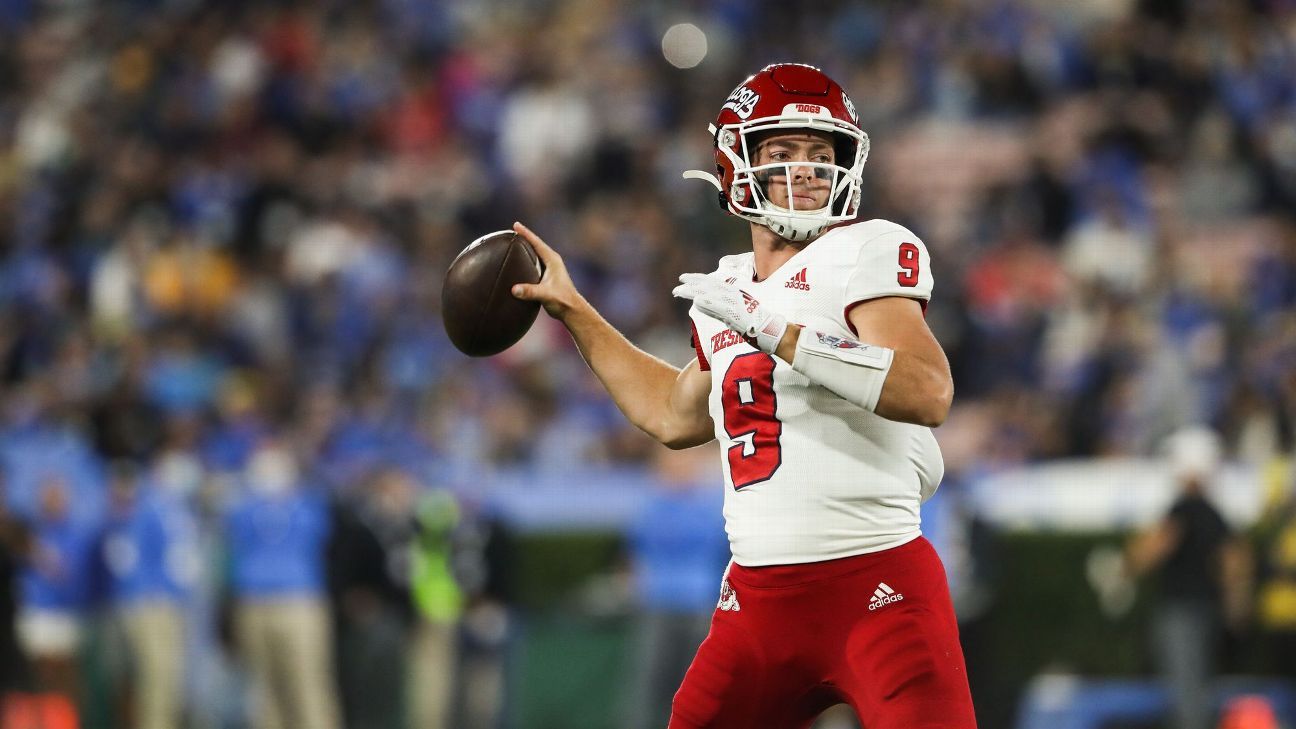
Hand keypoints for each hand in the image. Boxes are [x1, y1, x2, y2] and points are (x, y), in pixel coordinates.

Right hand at [509, 222, 584, 320]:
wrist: (572, 311)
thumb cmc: (562, 301)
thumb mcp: (545, 295)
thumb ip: (530, 291)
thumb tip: (514, 289)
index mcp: (552, 260)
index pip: (537, 243)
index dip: (526, 233)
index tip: (515, 225)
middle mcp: (552, 262)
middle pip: (536, 245)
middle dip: (525, 237)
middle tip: (512, 230)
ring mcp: (550, 269)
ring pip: (536, 254)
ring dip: (526, 248)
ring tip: (514, 243)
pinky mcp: (548, 277)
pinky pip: (534, 264)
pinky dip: (526, 260)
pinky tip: (518, 264)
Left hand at [672, 273, 787, 354]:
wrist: (772, 331)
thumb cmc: (755, 323)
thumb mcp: (734, 312)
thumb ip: (717, 307)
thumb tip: (699, 303)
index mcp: (734, 293)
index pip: (713, 283)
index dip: (698, 279)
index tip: (685, 278)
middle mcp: (733, 295)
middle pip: (710, 285)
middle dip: (693, 281)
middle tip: (679, 279)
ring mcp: (734, 304)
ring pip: (711, 294)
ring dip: (694, 291)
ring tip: (679, 290)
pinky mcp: (736, 314)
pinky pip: (720, 308)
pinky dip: (708, 303)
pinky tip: (696, 301)